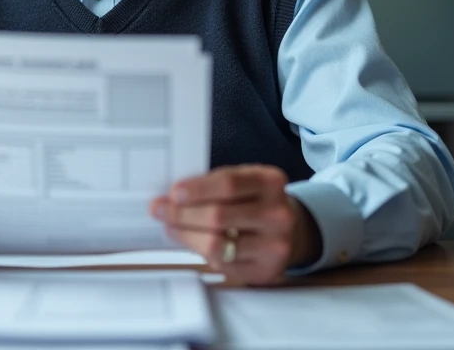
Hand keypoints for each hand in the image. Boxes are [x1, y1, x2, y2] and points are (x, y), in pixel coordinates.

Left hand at [149, 165, 321, 284]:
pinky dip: (201, 252)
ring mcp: (275, 245)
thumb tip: (173, 196)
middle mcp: (277, 214)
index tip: (173, 193)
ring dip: (186, 235)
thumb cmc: (257, 202)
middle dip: (182, 214)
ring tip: (171, 226)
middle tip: (160, 210)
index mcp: (271, 182)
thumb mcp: (245, 182)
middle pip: (219, 215)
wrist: (292, 231)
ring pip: (217, 244)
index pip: (229, 183)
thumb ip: (215, 185)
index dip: (197, 189)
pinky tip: (191, 242)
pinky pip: (223, 264)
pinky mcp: (266, 270)